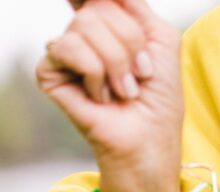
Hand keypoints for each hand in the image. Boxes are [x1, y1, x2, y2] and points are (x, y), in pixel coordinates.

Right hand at [36, 0, 183, 191]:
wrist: (149, 141)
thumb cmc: (159, 100)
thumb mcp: (162, 40)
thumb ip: (134, 4)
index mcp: (109, 24)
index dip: (112, 9)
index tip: (135, 51)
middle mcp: (84, 34)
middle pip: (98, 7)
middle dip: (129, 44)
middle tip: (137, 78)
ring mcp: (66, 53)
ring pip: (83, 25)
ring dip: (115, 63)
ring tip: (122, 91)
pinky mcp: (49, 73)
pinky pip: (65, 48)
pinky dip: (93, 73)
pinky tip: (100, 97)